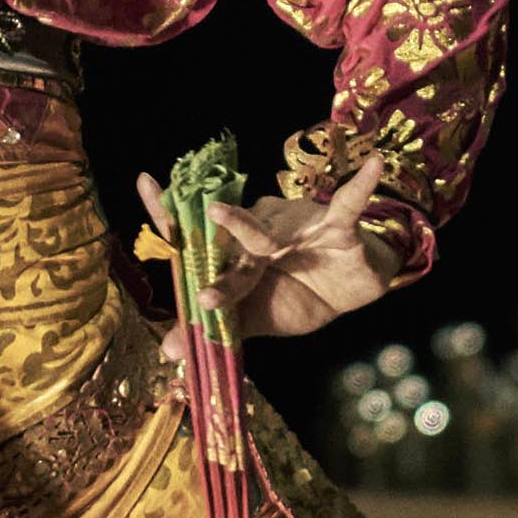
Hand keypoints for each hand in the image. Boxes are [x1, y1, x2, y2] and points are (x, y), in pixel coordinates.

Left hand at [136, 152, 395, 350]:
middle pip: (232, 245)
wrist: (351, 296)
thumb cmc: (299, 296)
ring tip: (265, 256)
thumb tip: (169, 352)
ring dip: (262, 245)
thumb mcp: (255, 318)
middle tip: (206, 296)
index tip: (146, 182)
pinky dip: (360, 186)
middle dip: (223, 274)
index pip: (195, 231)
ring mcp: (296, 223)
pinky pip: (347, 204)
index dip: (169, 208)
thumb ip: (216, 327)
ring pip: (272, 234)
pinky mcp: (336, 225)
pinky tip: (372, 165)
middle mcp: (260, 227)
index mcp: (235, 249)